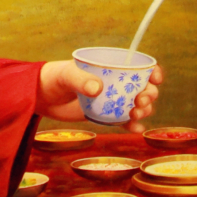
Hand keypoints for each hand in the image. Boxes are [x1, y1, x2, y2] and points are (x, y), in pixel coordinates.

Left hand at [37, 59, 163, 131]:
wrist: (41, 97)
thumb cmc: (53, 78)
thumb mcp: (66, 75)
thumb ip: (81, 80)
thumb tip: (98, 89)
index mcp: (111, 67)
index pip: (139, 66)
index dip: (152, 72)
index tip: (155, 79)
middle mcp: (116, 82)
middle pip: (143, 88)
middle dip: (149, 95)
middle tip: (139, 101)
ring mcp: (112, 100)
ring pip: (137, 105)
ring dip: (143, 110)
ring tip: (134, 115)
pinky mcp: (105, 116)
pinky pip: (124, 121)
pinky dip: (133, 126)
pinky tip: (136, 129)